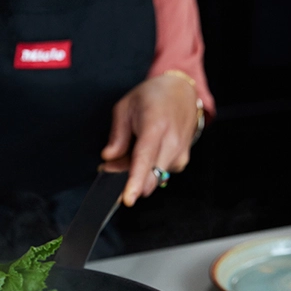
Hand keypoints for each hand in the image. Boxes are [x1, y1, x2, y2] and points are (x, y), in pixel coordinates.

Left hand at [100, 74, 199, 206]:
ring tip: (129, 152)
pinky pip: (159, 175)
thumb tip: (108, 158)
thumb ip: (116, 136)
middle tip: (111, 164)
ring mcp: (180, 154)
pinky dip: (147, 171)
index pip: (144, 160)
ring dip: (136, 174)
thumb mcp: (125, 108)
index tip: (128, 199)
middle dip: (126, 178)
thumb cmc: (153, 97)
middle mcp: (172, 142)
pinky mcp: (181, 162)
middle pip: (148, 177)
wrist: (182, 91)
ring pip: (152, 179)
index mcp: (156, 126)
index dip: (135, 182)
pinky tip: (145, 154)